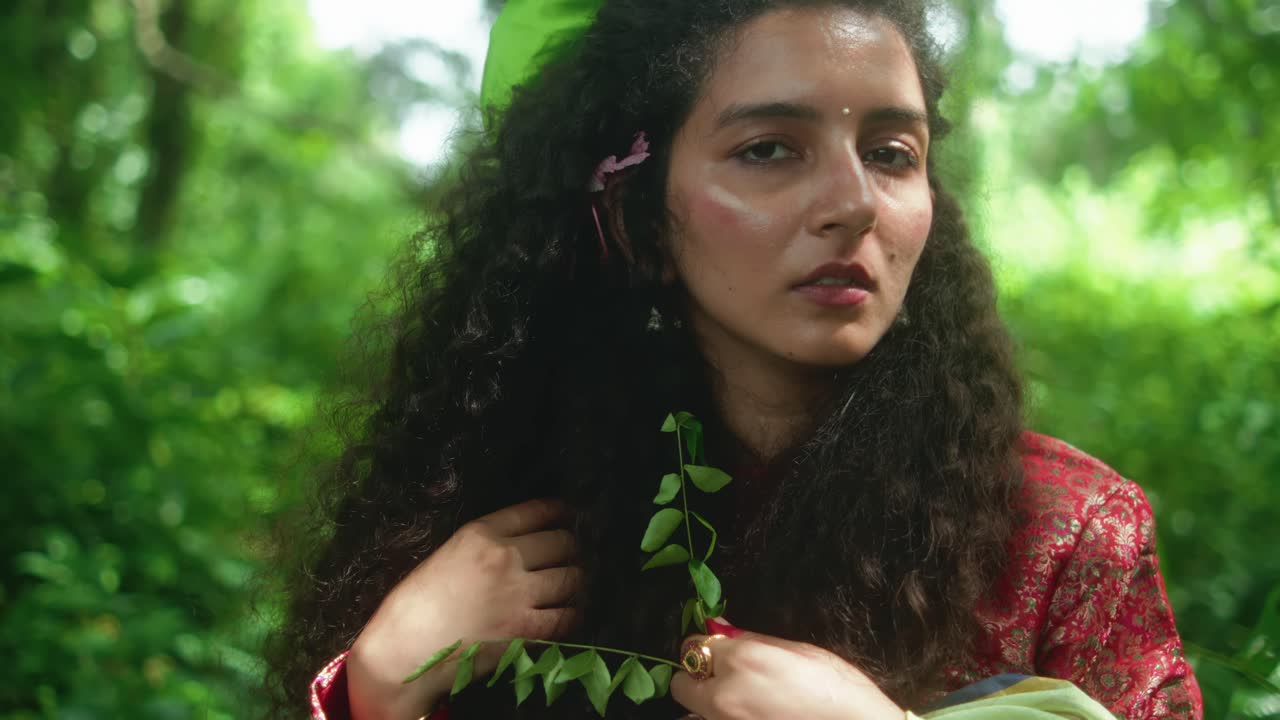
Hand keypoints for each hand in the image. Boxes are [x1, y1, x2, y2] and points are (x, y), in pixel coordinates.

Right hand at [347, 498, 583, 719]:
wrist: (403, 650)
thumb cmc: (414, 604)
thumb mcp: (447, 554)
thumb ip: (484, 544)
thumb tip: (521, 545)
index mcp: (480, 533)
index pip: (536, 512)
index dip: (560, 512)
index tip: (569, 515)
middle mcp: (504, 558)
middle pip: (561, 543)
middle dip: (571, 548)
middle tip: (571, 555)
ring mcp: (517, 595)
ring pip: (570, 578)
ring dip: (575, 581)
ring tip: (572, 584)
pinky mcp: (524, 630)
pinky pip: (566, 617)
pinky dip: (572, 614)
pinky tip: (568, 613)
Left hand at [670, 618, 903, 719]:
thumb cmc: (835, 685)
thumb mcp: (795, 650)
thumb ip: (750, 640)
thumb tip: (721, 628)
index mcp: (741, 660)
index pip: (696, 645)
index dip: (710, 646)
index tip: (719, 648)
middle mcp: (724, 694)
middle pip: (681, 683)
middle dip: (696, 675)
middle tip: (721, 674)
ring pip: (693, 712)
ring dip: (705, 702)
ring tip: (737, 698)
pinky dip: (718, 719)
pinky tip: (745, 713)